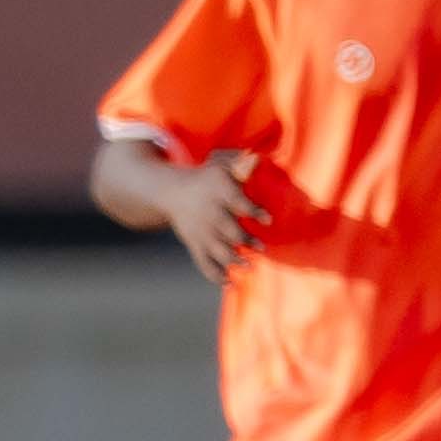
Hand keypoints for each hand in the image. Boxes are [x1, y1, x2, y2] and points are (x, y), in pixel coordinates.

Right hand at [168, 153, 264, 280]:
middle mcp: (209, 214)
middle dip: (245, 241)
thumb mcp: (219, 165)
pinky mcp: (194, 244)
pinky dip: (214, 275)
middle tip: (261, 248)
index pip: (237, 203)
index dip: (253, 212)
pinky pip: (203, 263)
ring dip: (233, 260)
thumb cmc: (206, 178)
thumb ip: (239, 164)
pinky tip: (229, 282)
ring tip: (249, 267)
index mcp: (218, 193)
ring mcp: (201, 232)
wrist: (172, 192)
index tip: (268, 220)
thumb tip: (258, 157)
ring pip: (217, 250)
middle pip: (228, 231)